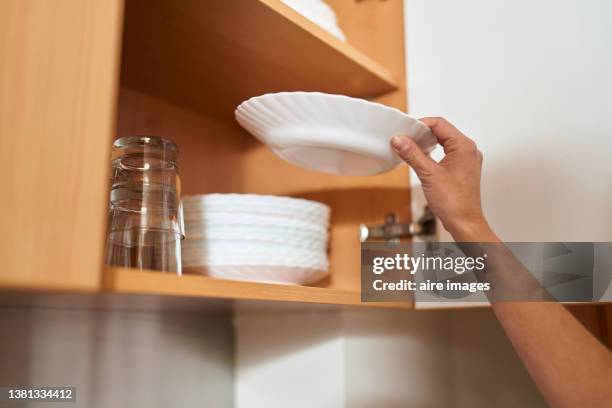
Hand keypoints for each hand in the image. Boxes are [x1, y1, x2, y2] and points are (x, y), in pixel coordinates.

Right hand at [391, 117, 493, 240]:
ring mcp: (467, 160)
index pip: (439, 124)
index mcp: (464, 147)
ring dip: (427, 143)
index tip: (405, 129)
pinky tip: (422, 159)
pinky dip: (434, 153)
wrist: (464, 222)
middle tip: (405, 138)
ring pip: (445, 142)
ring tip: (411, 148)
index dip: (420, 124)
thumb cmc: (454, 202)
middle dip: (422, 133)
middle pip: (442, 131)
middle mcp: (468, 151)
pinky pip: (447, 153)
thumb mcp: (428, 174)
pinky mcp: (463, 169)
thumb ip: (412, 154)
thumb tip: (399, 140)